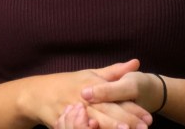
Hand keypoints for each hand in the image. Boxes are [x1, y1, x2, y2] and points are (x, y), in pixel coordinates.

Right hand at [25, 60, 151, 128]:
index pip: (115, 98)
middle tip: (143, 128)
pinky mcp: (62, 123)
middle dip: (126, 121)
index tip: (148, 117)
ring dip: (109, 128)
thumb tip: (136, 63)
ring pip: (95, 122)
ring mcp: (72, 112)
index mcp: (91, 85)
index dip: (132, 109)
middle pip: (107, 111)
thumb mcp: (89, 74)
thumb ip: (114, 72)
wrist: (36, 94)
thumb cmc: (66, 84)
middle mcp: (82, 99)